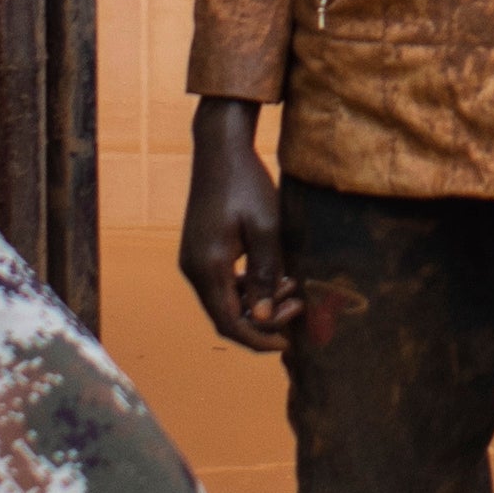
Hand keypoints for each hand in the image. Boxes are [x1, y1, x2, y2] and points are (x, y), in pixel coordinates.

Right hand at [182, 100, 303, 349]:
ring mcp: (194, 260)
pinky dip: (247, 288)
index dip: (259, 339)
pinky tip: (275, 275)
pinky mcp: (200, 251)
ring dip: (258, 303)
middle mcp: (193, 269)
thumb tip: (262, 318)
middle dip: (264, 320)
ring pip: (225, 301)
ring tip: (293, 286)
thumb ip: (264, 275)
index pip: (229, 323)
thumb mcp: (265, 229)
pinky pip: (222, 284)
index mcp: (207, 266)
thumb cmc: (246, 184)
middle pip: (226, 316)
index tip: (290, 343)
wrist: (221, 149)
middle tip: (299, 304)